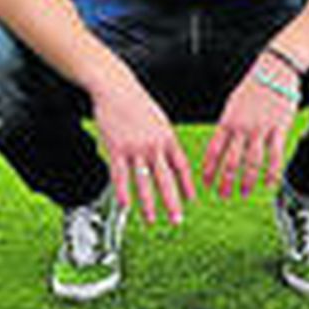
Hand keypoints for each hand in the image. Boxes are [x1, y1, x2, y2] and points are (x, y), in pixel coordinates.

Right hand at [90, 71, 195, 224]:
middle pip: (166, 179)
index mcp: (168, 138)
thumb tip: (173, 159)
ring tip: (151, 219)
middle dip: (173, 202)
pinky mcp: (116, 148)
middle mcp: (154, 145)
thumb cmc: (137, 103)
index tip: (191, 200)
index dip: (187, 185)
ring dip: (149, 203)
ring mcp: (135, 148)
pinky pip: (120, 174)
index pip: (181, 166)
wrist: (116, 88)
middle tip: (177, 220)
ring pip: (144, 181)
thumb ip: (166, 140)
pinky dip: (123, 191)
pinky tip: (125, 205)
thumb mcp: (160, 120)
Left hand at [201, 58, 299, 201]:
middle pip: (231, 161)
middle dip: (225, 181)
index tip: (206, 183)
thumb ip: (227, 124)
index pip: (214, 150)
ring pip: (252, 162)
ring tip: (243, 193)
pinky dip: (272, 173)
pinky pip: (275, 155)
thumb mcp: (232, 103)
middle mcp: (242, 127)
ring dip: (246, 181)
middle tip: (223, 195)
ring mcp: (261, 128)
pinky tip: (269, 184)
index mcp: (227, 121)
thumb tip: (220, 143)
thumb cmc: (253, 85)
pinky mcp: (279, 128)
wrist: (275, 69)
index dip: (209, 169)